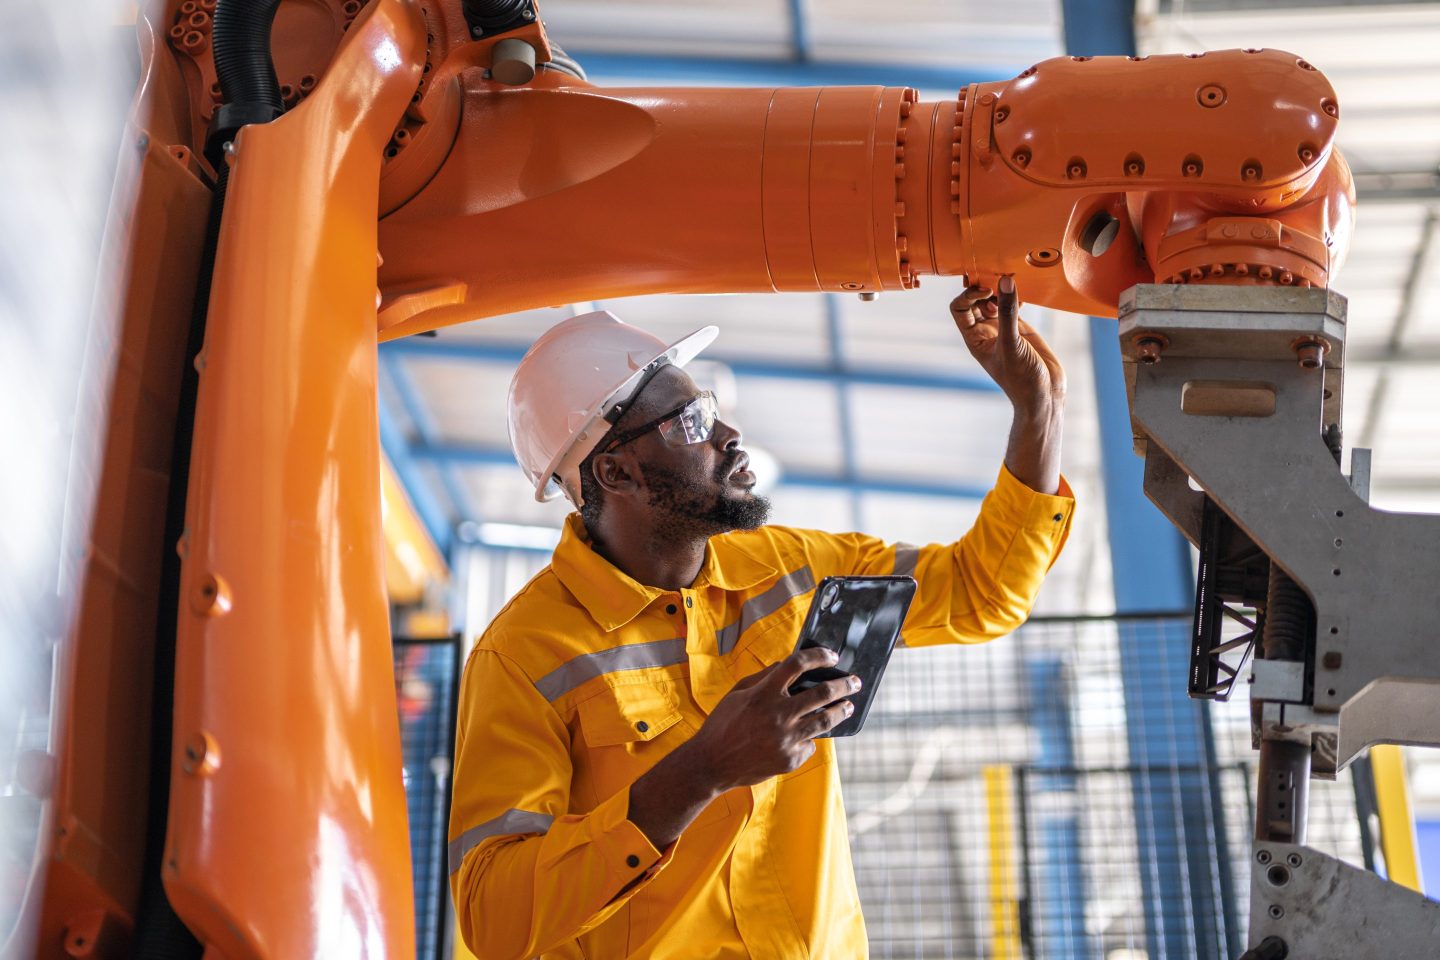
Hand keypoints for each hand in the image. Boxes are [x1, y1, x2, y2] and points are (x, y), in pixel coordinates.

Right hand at [627, 647, 857, 850]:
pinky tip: (808, 737)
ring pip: (825, 720)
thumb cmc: (722, 725)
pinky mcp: (789, 759)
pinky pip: (809, 745)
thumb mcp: (737, 694)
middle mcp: (778, 714)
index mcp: (763, 693)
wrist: (711, 764)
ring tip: (847, 706)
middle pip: (823, 693)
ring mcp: (786, 739)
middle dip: (844, 685)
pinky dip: (810, 739)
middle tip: (854, 682)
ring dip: (840, 710)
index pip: (797, 664)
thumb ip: (762, 678)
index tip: (832, 656)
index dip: (818, 656)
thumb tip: (785, 665)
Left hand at [950, 276, 1065, 417]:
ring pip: (994, 300)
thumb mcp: (1012, 343)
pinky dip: (1015, 297)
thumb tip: (1005, 282)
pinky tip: (1024, 297)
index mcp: (974, 338)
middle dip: (984, 287)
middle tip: (999, 280)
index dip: (969, 295)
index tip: (987, 290)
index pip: (959, 308)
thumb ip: (1007, 313)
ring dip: (1000, 290)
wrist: (1044, 394)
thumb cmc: (1022, 379)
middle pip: (974, 301)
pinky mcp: (1020, 329)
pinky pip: (1012, 306)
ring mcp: (1003, 329)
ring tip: (1012, 285)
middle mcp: (986, 332)